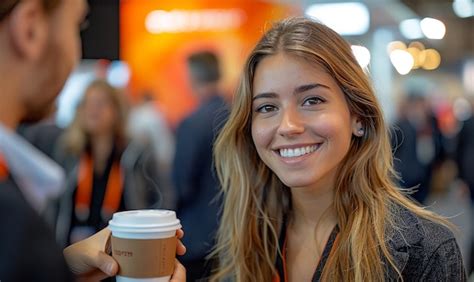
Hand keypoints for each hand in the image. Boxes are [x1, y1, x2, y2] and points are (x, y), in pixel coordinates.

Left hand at [63, 228, 186, 280]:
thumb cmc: (74, 255)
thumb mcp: (89, 255)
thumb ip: (102, 260)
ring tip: (175, 255)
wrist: (66, 269)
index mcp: (117, 229)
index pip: (143, 221)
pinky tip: (160, 266)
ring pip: (148, 247)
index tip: (174, 229)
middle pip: (150, 234)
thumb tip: (115, 267)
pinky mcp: (122, 263)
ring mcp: (124, 250)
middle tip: (179, 245)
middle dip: (167, 238)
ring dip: (162, 250)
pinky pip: (141, 261)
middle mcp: (123, 237)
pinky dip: (152, 262)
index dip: (160, 223)